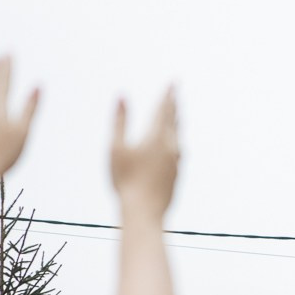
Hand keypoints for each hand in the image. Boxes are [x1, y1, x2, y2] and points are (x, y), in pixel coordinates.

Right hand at [111, 87, 179, 217]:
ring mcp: (176, 161)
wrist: (144, 211)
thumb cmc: (125, 180)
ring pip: (178, 136)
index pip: (164, 109)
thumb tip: (121, 97)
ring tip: (177, 114)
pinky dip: (176, 140)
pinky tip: (175, 144)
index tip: (173, 82)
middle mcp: (171, 147)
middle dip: (174, 104)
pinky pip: (178, 151)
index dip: (167, 95)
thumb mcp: (116, 148)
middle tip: (177, 92)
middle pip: (174, 120)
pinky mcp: (177, 174)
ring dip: (177, 122)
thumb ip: (120, 121)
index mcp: (156, 137)